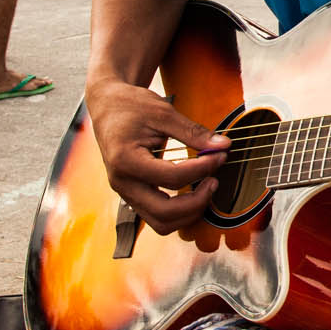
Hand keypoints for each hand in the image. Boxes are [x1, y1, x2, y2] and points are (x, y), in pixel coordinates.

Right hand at [87, 77, 230, 234]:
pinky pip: (157, 216)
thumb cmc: (131, 106)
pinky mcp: (132, 194)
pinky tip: (193, 191)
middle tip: (215, 181)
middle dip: (197, 202)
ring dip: (189, 213)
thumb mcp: (163, 113)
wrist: (107, 106)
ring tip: (206, 188)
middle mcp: (122, 183)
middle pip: (164, 213)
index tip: (220, 155)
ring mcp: (125, 192)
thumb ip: (193, 132)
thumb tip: (223, 145)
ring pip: (160, 223)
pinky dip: (179, 211)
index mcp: (126, 160)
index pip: (172, 178)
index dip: (203, 169)